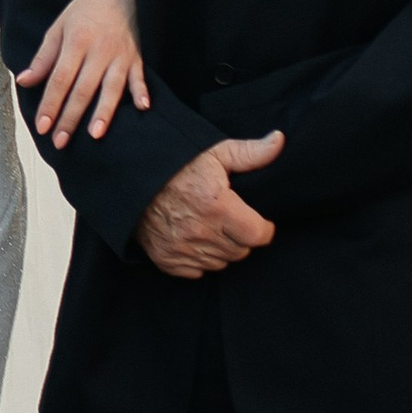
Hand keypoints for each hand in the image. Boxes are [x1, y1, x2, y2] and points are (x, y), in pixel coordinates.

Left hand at [20, 0, 150, 148]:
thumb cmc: (83, 11)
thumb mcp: (58, 28)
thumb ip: (43, 58)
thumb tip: (24, 81)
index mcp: (76, 42)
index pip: (60, 79)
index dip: (51, 103)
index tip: (42, 126)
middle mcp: (99, 51)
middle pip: (83, 89)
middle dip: (70, 117)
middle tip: (59, 141)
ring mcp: (120, 55)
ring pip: (111, 88)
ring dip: (104, 112)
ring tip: (95, 135)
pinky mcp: (137, 57)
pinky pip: (140, 76)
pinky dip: (142, 91)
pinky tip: (143, 108)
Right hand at [135, 133, 283, 277]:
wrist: (131, 176)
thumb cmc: (176, 163)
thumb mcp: (215, 153)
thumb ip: (251, 153)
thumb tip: (280, 141)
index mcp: (217, 205)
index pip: (258, 235)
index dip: (263, 228)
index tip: (257, 220)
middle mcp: (200, 231)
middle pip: (241, 251)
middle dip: (241, 237)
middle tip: (230, 219)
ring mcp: (181, 248)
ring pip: (221, 262)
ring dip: (221, 248)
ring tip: (211, 226)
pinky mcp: (166, 258)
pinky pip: (196, 271)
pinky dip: (199, 259)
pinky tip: (194, 238)